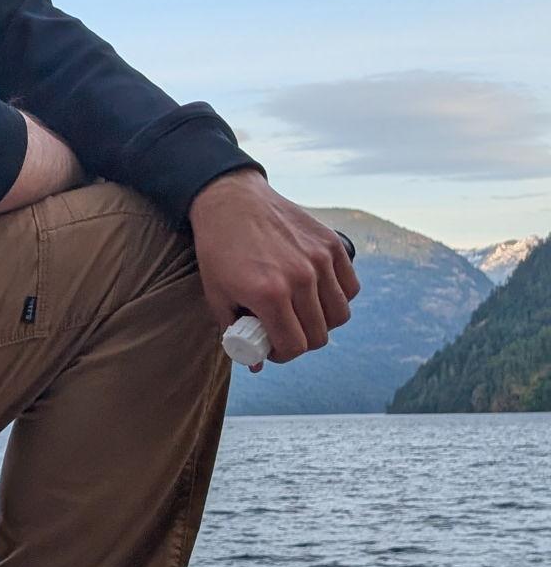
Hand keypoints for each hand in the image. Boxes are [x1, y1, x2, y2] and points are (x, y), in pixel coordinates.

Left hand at [188, 168, 357, 367]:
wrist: (231, 202)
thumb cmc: (219, 250)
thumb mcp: (216, 295)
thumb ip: (236, 332)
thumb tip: (257, 365)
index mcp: (269, 294)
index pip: (294, 346)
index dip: (282, 354)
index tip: (272, 347)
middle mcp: (300, 278)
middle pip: (319, 335)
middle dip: (300, 341)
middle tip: (284, 332)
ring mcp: (320, 260)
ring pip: (339, 314)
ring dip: (321, 322)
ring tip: (300, 313)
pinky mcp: (333, 244)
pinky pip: (350, 287)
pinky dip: (337, 296)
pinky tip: (316, 293)